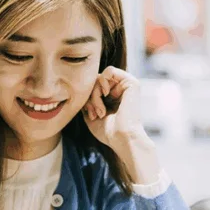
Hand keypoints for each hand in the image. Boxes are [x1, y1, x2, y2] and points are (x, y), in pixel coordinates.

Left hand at [83, 66, 160, 183]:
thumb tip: (78, 89)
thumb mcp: (91, 114)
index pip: (92, 86)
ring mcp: (126, 85)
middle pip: (94, 81)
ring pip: (100, 77)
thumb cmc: (107, 131)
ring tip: (100, 110)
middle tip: (94, 113)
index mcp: (113, 97)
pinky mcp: (131, 82)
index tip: (89, 113)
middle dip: (90, 96)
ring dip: (95, 94)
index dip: (86, 98)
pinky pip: (110, 71)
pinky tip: (106, 94)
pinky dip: (102, 82)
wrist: (121, 138)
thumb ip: (86, 100)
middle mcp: (120, 89)